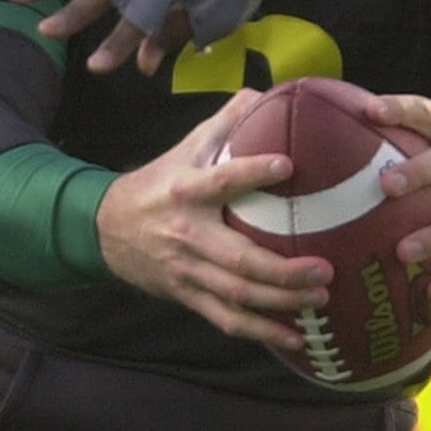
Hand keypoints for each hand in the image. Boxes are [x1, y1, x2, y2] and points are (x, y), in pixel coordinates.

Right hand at [96, 87, 330, 351]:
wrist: (105, 229)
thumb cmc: (158, 184)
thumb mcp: (184, 148)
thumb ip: (225, 122)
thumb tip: (267, 92)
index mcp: (186, 190)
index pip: (221, 180)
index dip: (252, 172)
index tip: (288, 165)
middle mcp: (187, 234)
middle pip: (238, 259)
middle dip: (283, 270)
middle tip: (325, 268)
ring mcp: (187, 271)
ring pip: (236, 295)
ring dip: (281, 302)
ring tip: (320, 298)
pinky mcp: (188, 296)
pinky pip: (227, 320)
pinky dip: (261, 332)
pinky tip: (296, 337)